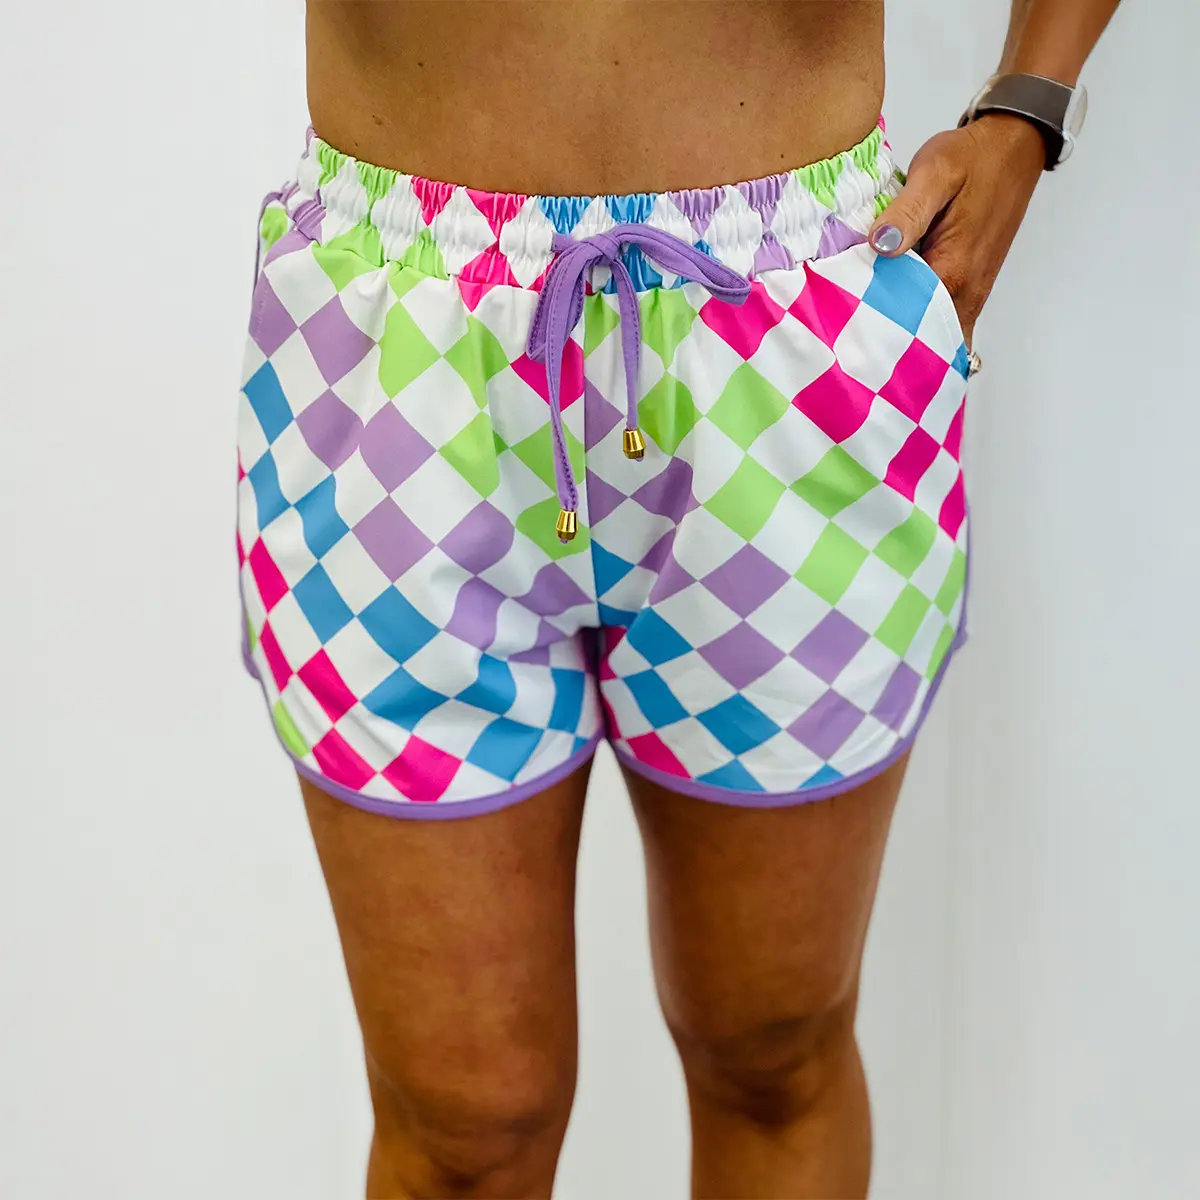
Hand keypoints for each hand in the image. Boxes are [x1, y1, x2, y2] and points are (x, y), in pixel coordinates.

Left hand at [867, 114, 1046, 346]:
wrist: (1014, 148)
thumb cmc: (974, 158)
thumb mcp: (935, 172)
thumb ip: (908, 210)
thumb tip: (880, 244)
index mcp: (954, 271)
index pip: (908, 321)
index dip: (875, 325)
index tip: (845, 323)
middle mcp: (966, 293)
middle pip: (922, 339)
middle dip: (887, 342)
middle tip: (850, 337)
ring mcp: (971, 295)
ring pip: (934, 335)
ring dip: (904, 335)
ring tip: (866, 329)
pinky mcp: (971, 289)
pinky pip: (943, 320)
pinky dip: (920, 324)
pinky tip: (891, 312)